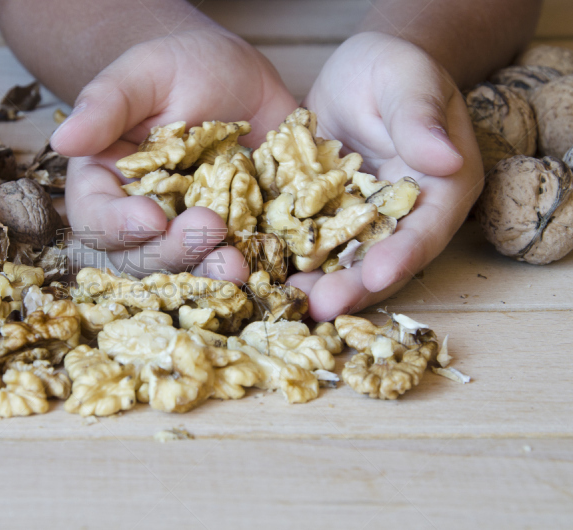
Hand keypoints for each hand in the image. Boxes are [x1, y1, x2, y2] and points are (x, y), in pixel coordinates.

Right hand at [52, 29, 296, 282]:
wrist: (236, 77)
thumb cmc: (179, 66)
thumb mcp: (144, 72)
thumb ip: (105, 104)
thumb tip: (63, 140)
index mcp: (106, 183)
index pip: (97, 218)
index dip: (119, 226)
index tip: (150, 218)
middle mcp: (142, 218)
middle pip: (141, 257)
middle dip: (172, 251)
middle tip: (208, 229)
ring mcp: (187, 233)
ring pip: (186, 270)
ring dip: (209, 273)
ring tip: (237, 265)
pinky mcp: (231, 237)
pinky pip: (233, 262)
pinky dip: (249, 268)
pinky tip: (265, 264)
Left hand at [290, 32, 483, 320]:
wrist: (360, 72)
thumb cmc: (395, 68)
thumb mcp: (409, 82)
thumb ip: (420, 120)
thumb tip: (446, 160)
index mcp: (442, 189)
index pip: (425, 230)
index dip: (403, 255)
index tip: (378, 275)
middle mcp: (406, 216)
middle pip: (382, 258)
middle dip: (352, 286)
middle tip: (320, 307)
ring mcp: (363, 222)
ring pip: (341, 259)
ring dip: (316, 284)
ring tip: (285, 302)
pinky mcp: (326, 218)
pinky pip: (308, 242)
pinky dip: (289, 259)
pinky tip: (261, 272)